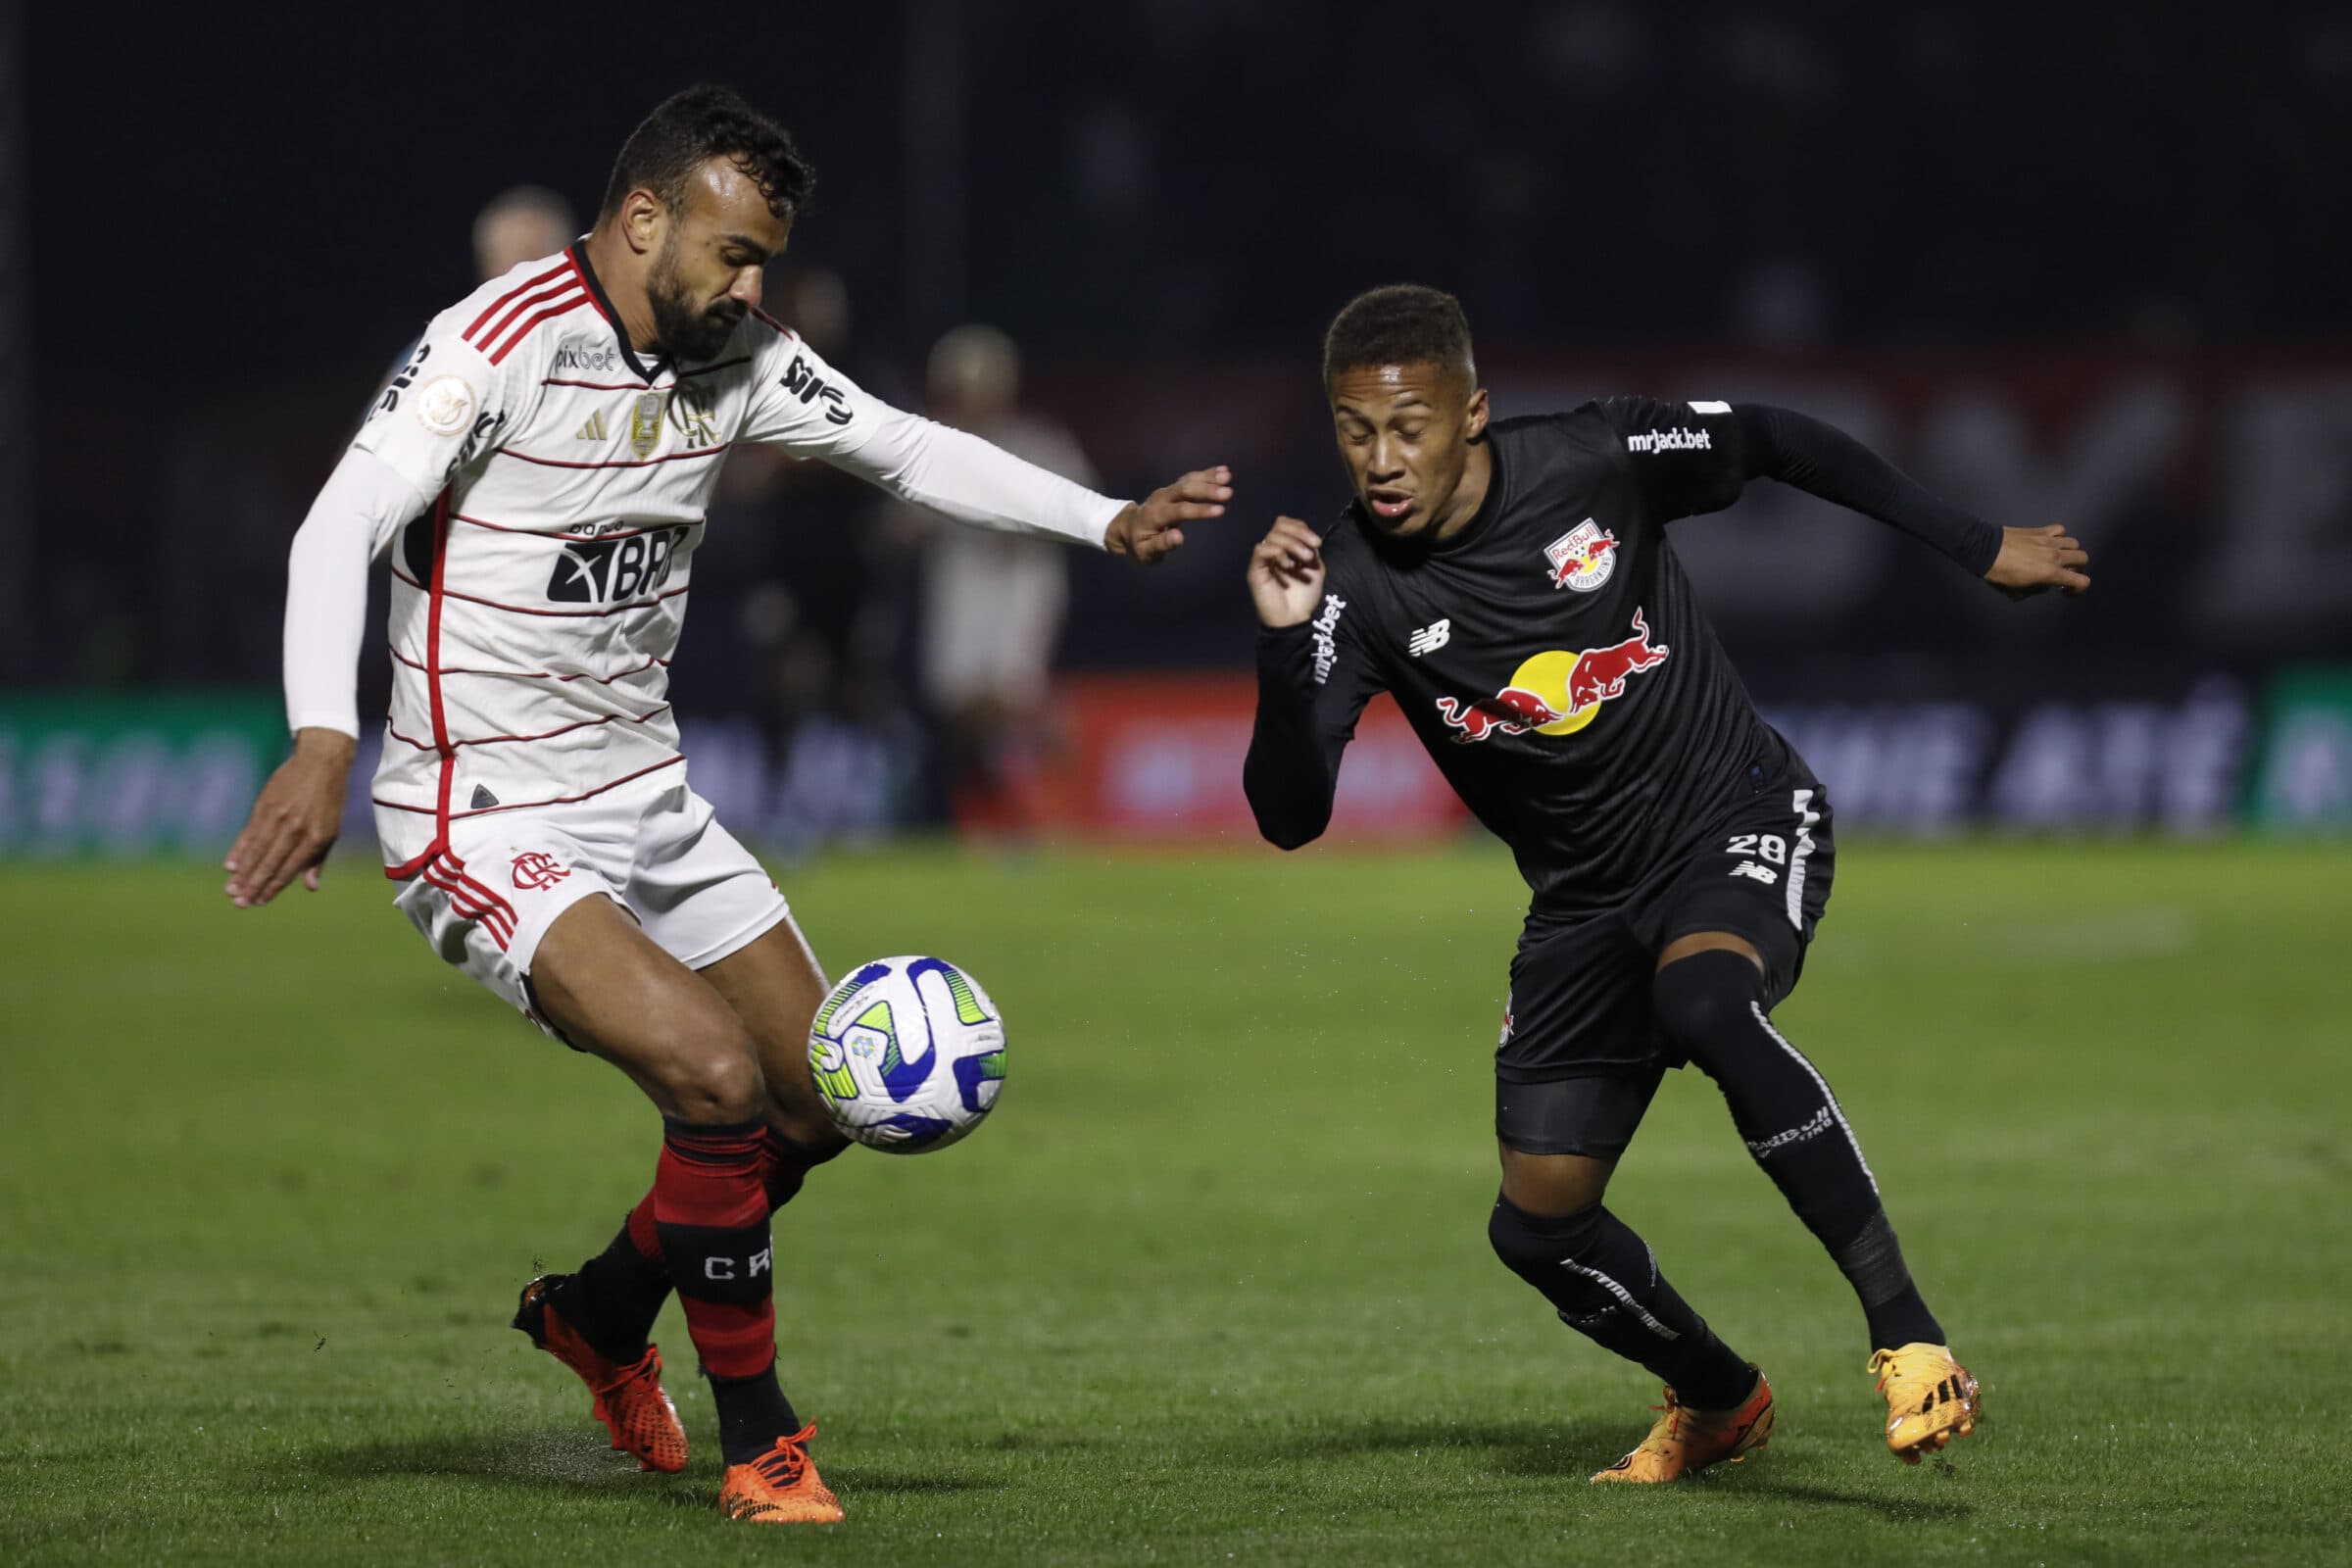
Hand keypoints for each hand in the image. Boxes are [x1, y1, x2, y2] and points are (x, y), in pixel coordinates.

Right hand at [224, 728, 355, 906]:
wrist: (321, 762)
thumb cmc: (329, 800)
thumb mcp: (331, 830)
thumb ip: (317, 860)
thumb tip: (311, 887)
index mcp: (315, 838)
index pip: (289, 868)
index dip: (273, 887)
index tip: (259, 902)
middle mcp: (295, 829)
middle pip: (270, 862)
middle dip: (253, 885)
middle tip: (239, 903)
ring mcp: (278, 816)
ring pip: (257, 850)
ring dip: (242, 872)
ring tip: (231, 890)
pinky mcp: (264, 805)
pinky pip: (249, 832)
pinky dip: (239, 850)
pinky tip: (230, 865)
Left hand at [1105, 466, 1231, 564]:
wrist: (1128, 527)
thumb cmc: (1139, 544)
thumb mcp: (1146, 553)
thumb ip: (1161, 545)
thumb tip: (1179, 537)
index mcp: (1154, 516)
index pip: (1179, 510)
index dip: (1200, 510)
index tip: (1220, 511)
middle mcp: (1160, 499)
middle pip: (1184, 490)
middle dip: (1206, 490)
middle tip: (1228, 493)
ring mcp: (1167, 491)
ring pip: (1188, 481)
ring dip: (1208, 478)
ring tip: (1228, 476)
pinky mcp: (1173, 488)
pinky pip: (1190, 478)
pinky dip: (1206, 474)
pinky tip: (1224, 471)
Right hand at [1248, 515, 1326, 627]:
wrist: (1294, 619)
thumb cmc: (1303, 597)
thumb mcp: (1315, 569)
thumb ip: (1311, 550)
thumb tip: (1309, 538)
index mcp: (1285, 548)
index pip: (1287, 524)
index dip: (1302, 528)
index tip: (1318, 543)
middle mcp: (1272, 551)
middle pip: (1279, 525)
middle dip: (1299, 534)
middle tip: (1312, 549)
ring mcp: (1263, 560)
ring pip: (1272, 536)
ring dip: (1292, 545)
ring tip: (1303, 560)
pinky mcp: (1255, 570)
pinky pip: (1261, 550)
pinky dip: (1277, 553)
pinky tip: (1288, 566)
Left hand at [1984, 524, 2090, 597]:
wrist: (1986, 550)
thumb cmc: (1999, 574)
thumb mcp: (2017, 591)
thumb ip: (2037, 589)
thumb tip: (2045, 584)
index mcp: (2051, 573)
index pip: (2082, 581)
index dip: (2079, 589)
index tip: (2066, 591)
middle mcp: (2055, 555)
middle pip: (2083, 558)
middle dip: (2077, 568)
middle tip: (2064, 572)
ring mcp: (2049, 540)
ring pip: (2074, 543)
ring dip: (2070, 551)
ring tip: (2058, 556)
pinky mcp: (2041, 530)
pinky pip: (2060, 530)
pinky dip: (2059, 536)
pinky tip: (2049, 542)